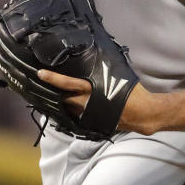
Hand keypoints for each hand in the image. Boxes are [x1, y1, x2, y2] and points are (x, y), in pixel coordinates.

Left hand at [37, 69, 160, 135]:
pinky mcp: (93, 124)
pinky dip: (74, 113)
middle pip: (63, 99)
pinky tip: (72, 108)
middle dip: (56, 94)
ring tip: (59, 97)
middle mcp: (87, 104)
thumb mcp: (117, 76)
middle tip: (48, 87)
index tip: (41, 73)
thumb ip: (102, 71)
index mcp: (91, 90)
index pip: (66, 83)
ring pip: (69, 110)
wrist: (143, 113)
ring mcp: (89, 116)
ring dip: (65, 104)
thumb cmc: (132, 92)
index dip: (52, 78)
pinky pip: (78, 118)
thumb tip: (96, 60)